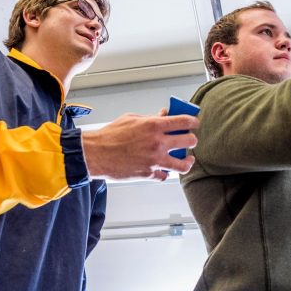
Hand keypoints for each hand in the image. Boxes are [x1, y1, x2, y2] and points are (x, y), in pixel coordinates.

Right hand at [81, 112, 199, 180]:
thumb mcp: (131, 119)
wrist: (96, 154)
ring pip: (183, 164)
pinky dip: (166, 173)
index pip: (183, 121)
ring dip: (187, 161)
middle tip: (190, 140)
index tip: (194, 123)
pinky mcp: (149, 174)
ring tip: (187, 160)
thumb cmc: (110, 135)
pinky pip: (165, 175)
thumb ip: (151, 118)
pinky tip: (164, 169)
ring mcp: (155, 160)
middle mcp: (157, 143)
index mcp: (153, 126)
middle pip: (189, 141)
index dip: (193, 121)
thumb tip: (164, 115)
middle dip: (191, 140)